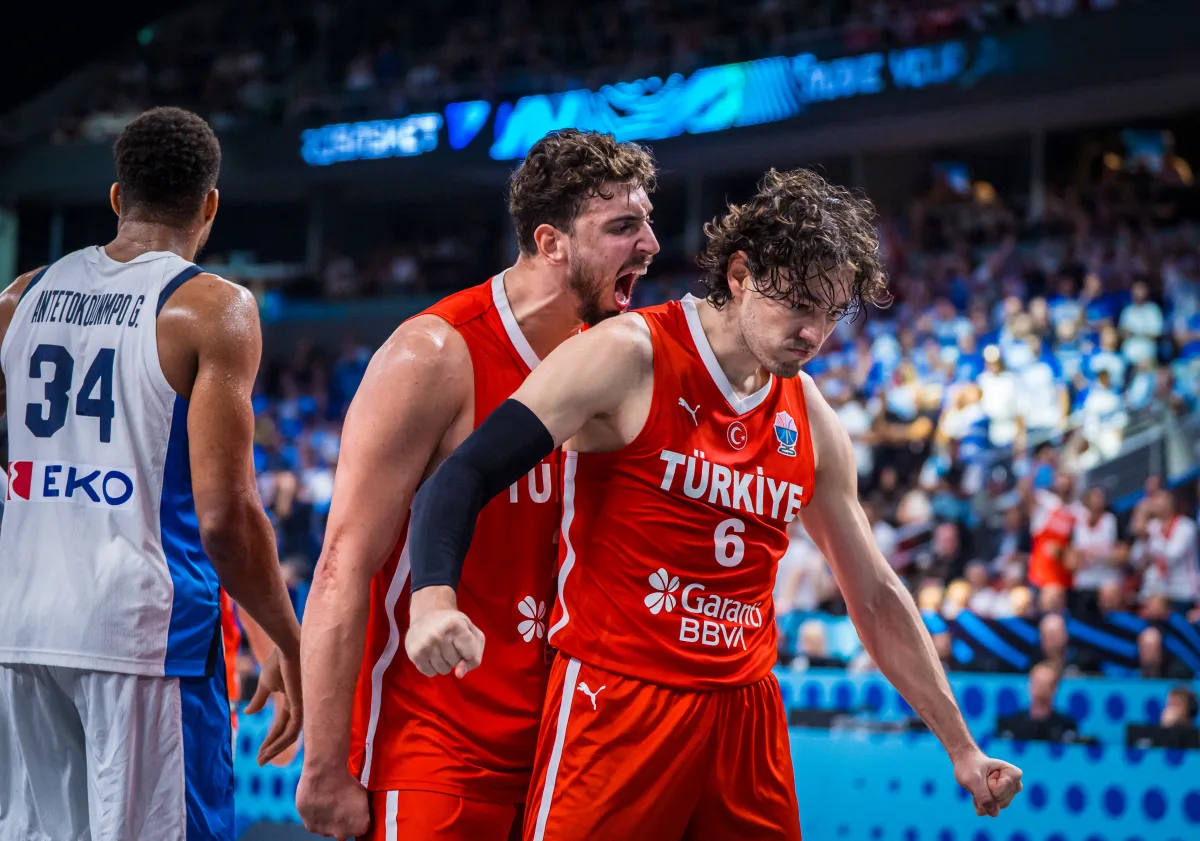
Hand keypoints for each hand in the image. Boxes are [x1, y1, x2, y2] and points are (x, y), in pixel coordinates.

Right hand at [245, 648, 303, 765]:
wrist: (286, 647)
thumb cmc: (278, 661)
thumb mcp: (265, 684)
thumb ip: (258, 700)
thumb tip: (248, 713)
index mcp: (292, 701)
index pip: (282, 726)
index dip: (270, 740)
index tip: (259, 753)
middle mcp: (300, 706)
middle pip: (287, 734)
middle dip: (274, 749)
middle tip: (260, 762)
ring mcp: (303, 707)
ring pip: (291, 736)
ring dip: (276, 748)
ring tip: (262, 758)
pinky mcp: (302, 705)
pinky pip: (293, 730)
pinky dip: (281, 741)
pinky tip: (269, 749)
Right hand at [296, 765, 370, 839]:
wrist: (325, 776)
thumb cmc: (344, 782)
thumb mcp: (364, 794)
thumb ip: (363, 808)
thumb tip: (362, 808)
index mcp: (358, 826)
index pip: (360, 827)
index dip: (357, 817)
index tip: (354, 810)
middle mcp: (342, 834)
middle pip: (342, 830)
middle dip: (341, 820)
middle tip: (339, 803)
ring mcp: (324, 831)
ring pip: (326, 827)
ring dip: (327, 817)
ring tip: (327, 800)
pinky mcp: (310, 825)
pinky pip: (313, 821)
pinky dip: (314, 813)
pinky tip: (318, 800)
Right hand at [405, 587, 484, 677]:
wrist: (428, 613)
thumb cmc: (455, 625)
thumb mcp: (472, 633)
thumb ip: (474, 657)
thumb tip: (459, 674)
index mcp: (456, 625)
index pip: (471, 655)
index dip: (469, 651)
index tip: (463, 640)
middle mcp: (439, 634)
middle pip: (456, 662)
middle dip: (456, 655)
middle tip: (449, 641)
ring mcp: (425, 644)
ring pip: (444, 670)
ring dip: (445, 663)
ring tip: (440, 647)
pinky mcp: (414, 653)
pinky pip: (430, 673)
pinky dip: (433, 667)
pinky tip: (431, 653)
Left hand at [953, 749, 1022, 817]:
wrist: (966, 765)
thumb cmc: (971, 767)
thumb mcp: (973, 779)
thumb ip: (983, 796)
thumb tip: (994, 814)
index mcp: (1014, 774)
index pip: (998, 792)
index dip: (987, 784)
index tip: (986, 773)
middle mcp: (1016, 786)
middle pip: (998, 801)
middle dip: (985, 792)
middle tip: (982, 779)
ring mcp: (1010, 796)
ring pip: (995, 808)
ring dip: (982, 799)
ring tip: (980, 785)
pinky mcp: (1003, 803)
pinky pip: (990, 812)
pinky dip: (980, 805)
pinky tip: (979, 793)